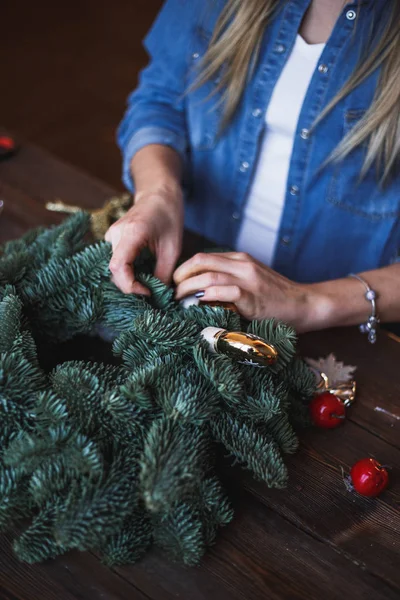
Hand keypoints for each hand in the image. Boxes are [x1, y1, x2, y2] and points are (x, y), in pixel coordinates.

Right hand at [105, 188, 183, 294]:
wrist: (159, 195)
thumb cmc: (169, 217)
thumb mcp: (173, 248)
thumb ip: (164, 273)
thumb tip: (159, 296)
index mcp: (132, 233)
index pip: (118, 267)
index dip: (130, 286)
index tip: (147, 292)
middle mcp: (115, 234)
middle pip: (114, 271)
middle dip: (131, 286)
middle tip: (151, 290)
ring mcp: (111, 236)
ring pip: (114, 268)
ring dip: (130, 279)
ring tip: (149, 281)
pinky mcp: (111, 239)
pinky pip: (116, 262)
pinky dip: (128, 272)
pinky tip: (142, 271)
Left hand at [174, 251, 325, 331]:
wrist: (305, 305)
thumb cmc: (276, 298)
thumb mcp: (251, 281)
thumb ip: (230, 281)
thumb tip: (198, 293)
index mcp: (240, 259)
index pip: (203, 257)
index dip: (183, 269)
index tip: (175, 284)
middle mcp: (242, 265)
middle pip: (201, 261)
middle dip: (180, 276)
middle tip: (172, 292)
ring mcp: (248, 280)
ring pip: (208, 275)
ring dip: (188, 288)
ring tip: (179, 300)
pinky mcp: (253, 297)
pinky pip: (225, 292)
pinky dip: (208, 296)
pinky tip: (199, 303)